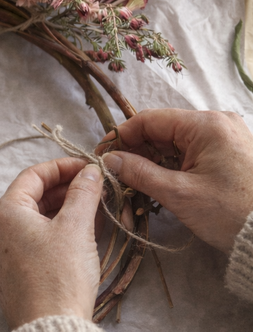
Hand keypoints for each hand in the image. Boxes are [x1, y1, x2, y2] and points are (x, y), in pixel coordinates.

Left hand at [0, 157, 102, 328]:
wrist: (49, 331)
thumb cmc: (60, 278)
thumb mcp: (76, 228)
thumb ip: (83, 193)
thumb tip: (89, 172)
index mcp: (3, 214)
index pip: (32, 176)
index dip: (62, 167)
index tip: (87, 167)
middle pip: (30, 198)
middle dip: (64, 190)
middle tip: (94, 188)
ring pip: (31, 222)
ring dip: (61, 212)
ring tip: (92, 210)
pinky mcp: (7, 276)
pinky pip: (29, 243)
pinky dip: (52, 233)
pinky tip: (78, 235)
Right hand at [98, 108, 252, 252]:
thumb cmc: (229, 212)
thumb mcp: (179, 193)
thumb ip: (140, 173)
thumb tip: (110, 161)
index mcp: (206, 124)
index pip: (150, 120)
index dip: (122, 136)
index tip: (102, 155)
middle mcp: (216, 123)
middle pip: (162, 131)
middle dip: (136, 151)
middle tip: (115, 174)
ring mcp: (225, 137)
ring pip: (175, 144)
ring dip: (152, 162)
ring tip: (133, 184)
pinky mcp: (229, 154)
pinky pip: (191, 154)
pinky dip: (171, 167)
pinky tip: (157, 184)